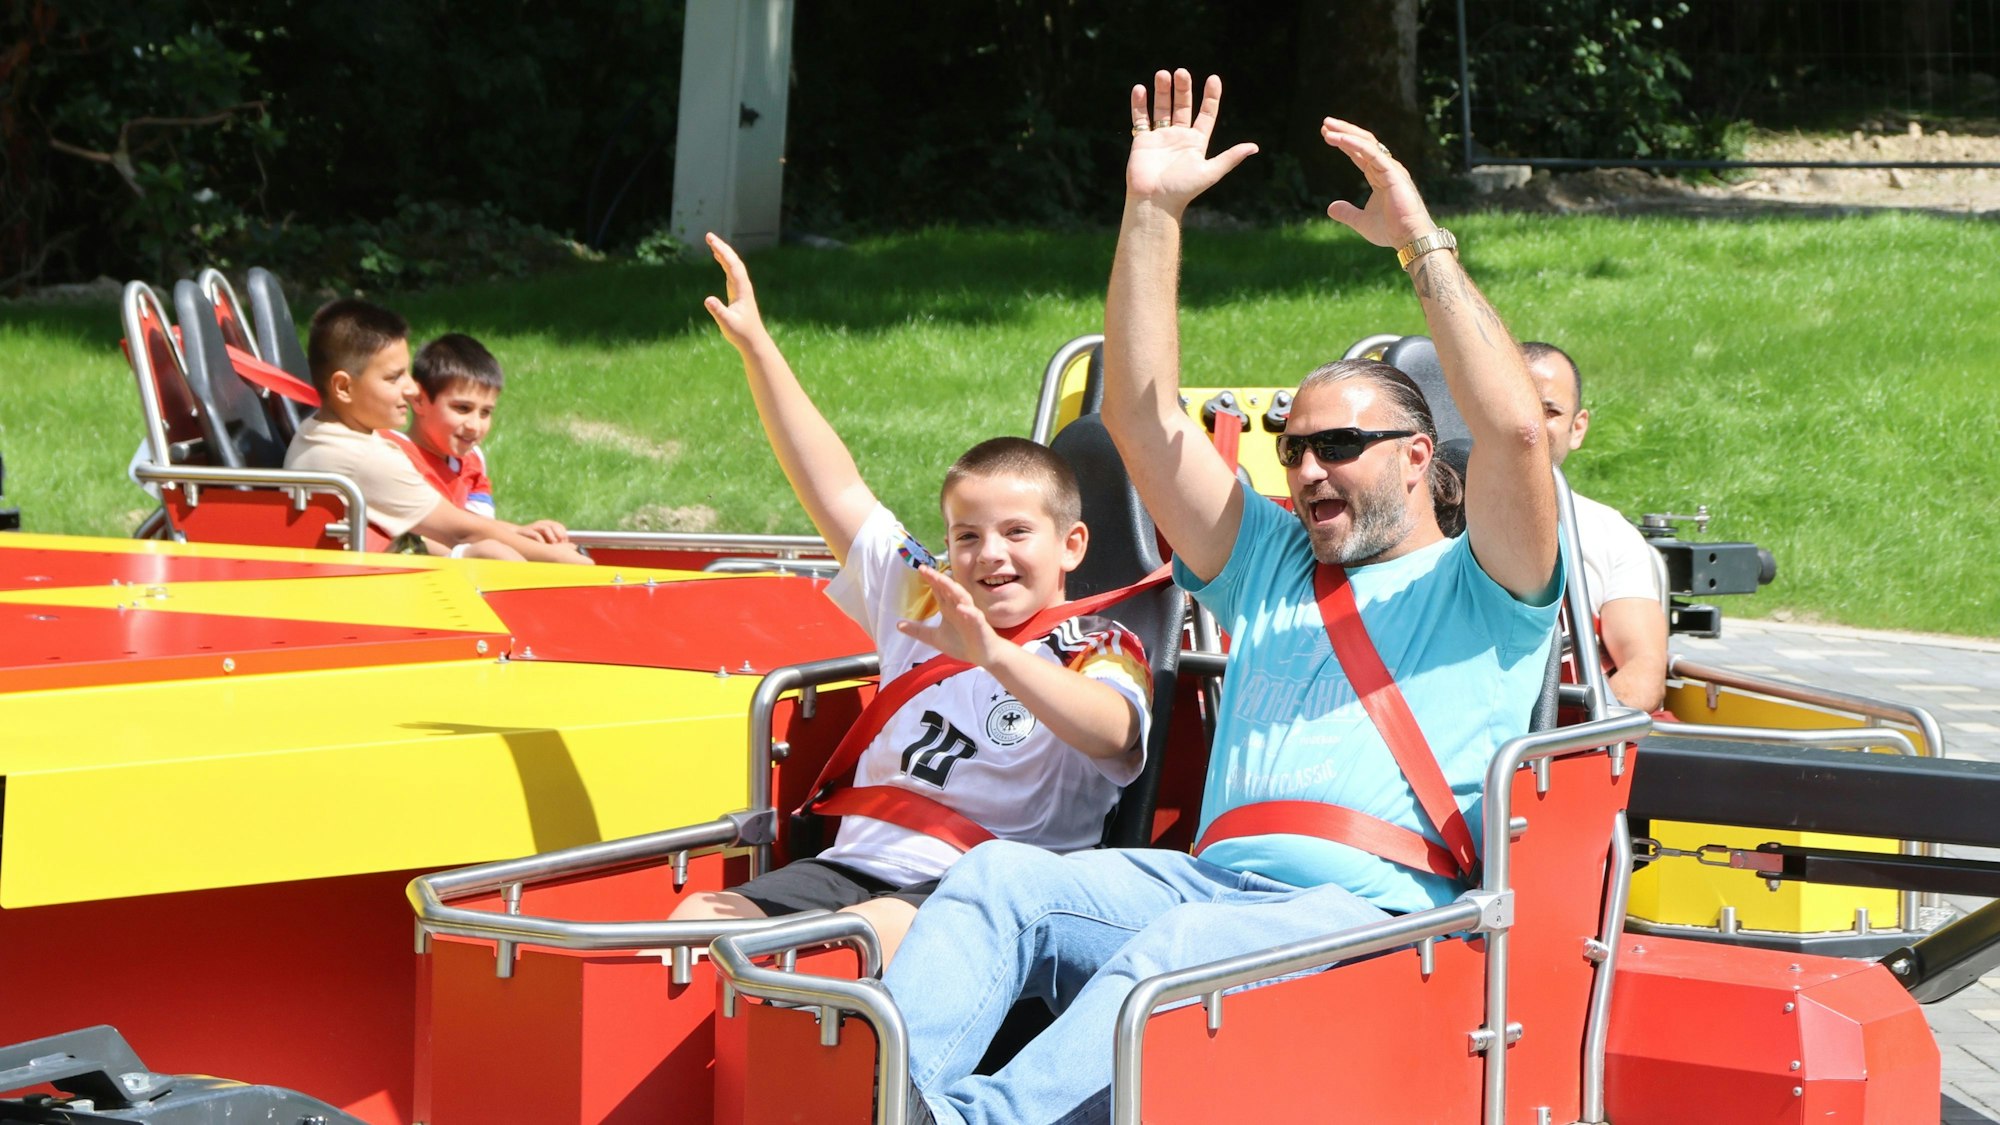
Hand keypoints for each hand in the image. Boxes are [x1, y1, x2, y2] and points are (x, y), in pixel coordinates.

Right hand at [521, 518, 568, 543]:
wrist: (516, 535)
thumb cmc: (533, 539)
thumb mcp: (545, 539)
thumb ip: (555, 541)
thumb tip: (568, 546)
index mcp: (547, 524)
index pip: (559, 526)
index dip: (564, 533)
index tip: (566, 542)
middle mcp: (542, 524)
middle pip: (554, 525)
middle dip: (559, 534)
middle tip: (561, 543)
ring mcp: (534, 527)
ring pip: (546, 528)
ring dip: (551, 536)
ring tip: (554, 543)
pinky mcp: (527, 531)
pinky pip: (535, 534)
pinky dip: (540, 540)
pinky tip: (543, 545)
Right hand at [702, 233, 769, 350]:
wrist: (753, 341)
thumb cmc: (741, 333)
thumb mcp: (727, 324)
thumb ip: (718, 311)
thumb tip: (707, 300)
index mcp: (742, 290)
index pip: (733, 266)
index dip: (723, 252)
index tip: (712, 242)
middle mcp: (743, 286)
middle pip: (733, 261)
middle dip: (721, 247)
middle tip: (708, 236)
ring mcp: (741, 288)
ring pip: (733, 265)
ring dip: (722, 252)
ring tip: (711, 241)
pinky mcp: (737, 292)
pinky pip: (731, 271)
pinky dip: (724, 261)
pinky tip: (718, 256)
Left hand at [895, 565, 1004, 667]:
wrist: (984, 655)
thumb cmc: (962, 643)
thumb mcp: (935, 638)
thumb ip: (918, 631)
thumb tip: (898, 625)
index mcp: (949, 608)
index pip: (939, 590)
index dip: (930, 579)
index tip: (920, 568)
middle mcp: (959, 607)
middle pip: (949, 589)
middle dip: (938, 578)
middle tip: (925, 569)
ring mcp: (970, 615)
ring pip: (962, 597)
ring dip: (952, 588)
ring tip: (941, 579)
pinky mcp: (980, 625)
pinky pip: (974, 616)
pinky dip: (968, 612)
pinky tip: (961, 608)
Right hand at [1125, 69, 1258, 215]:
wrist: (1155, 202)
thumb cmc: (1183, 189)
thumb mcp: (1211, 172)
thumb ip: (1230, 157)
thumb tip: (1254, 147)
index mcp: (1197, 142)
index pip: (1206, 114)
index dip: (1211, 97)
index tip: (1213, 79)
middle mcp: (1179, 137)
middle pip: (1183, 106)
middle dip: (1183, 89)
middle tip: (1181, 72)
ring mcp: (1160, 138)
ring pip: (1162, 108)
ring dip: (1163, 91)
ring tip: (1163, 74)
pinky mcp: (1143, 141)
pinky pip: (1140, 119)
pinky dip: (1139, 104)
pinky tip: (1140, 89)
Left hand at [1321, 118, 1436, 250]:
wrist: (1409, 237)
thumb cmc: (1391, 230)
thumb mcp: (1361, 221)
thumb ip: (1346, 213)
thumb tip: (1330, 207)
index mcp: (1379, 175)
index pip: (1359, 153)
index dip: (1344, 143)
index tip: (1327, 135)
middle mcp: (1386, 168)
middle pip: (1363, 142)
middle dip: (1344, 131)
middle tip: (1326, 123)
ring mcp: (1390, 168)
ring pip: (1367, 144)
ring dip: (1346, 133)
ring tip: (1328, 127)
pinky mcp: (1392, 173)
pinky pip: (1372, 154)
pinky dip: (1356, 145)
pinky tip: (1341, 139)